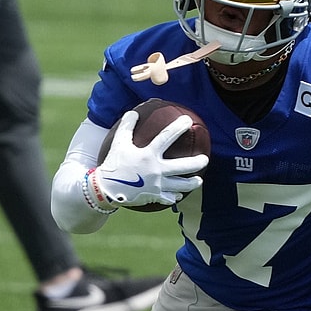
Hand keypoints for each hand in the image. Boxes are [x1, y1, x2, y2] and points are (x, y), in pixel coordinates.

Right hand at [88, 111, 208, 209]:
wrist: (105, 189)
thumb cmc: (113, 163)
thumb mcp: (118, 143)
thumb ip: (127, 127)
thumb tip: (133, 112)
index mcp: (148, 155)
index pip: (166, 137)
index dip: (178, 127)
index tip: (189, 120)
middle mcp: (156, 170)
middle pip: (182, 166)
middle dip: (196, 163)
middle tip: (205, 159)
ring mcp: (157, 185)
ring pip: (180, 185)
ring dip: (192, 183)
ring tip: (199, 181)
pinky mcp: (154, 197)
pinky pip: (169, 198)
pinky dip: (175, 196)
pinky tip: (180, 194)